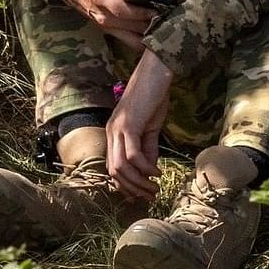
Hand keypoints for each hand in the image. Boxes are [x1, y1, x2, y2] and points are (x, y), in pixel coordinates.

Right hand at [58, 0, 165, 41]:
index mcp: (105, 1)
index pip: (130, 13)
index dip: (148, 13)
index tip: (163, 8)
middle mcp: (105, 19)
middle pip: (135, 30)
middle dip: (154, 25)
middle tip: (168, 17)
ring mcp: (105, 27)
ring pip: (133, 40)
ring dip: (149, 34)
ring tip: (160, 24)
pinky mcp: (106, 30)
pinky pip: (128, 40)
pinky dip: (141, 38)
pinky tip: (150, 29)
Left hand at [104, 47, 174, 200]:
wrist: (155, 72)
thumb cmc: (153, 96)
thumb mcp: (150, 127)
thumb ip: (148, 148)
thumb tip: (149, 170)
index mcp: (114, 133)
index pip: (113, 167)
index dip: (126, 185)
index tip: (143, 194)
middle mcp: (111, 132)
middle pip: (114, 171)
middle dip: (132, 188)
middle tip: (150, 196)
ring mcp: (118, 129)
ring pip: (121, 167)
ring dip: (138, 182)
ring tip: (155, 188)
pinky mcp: (129, 125)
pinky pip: (132, 155)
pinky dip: (144, 167)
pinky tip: (157, 172)